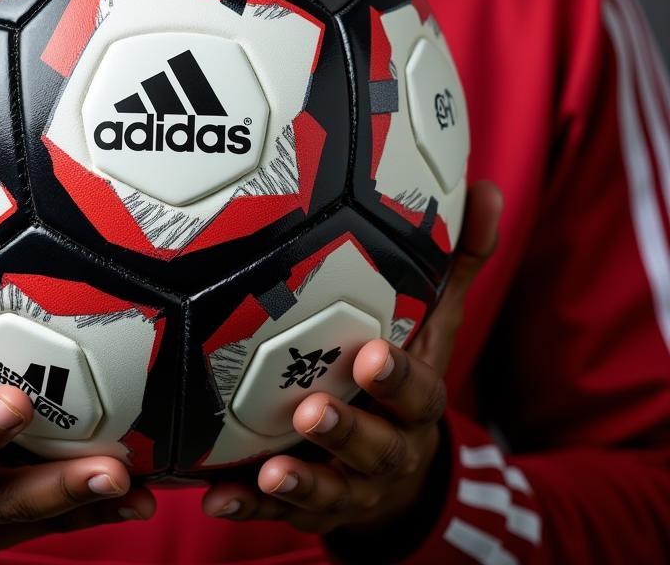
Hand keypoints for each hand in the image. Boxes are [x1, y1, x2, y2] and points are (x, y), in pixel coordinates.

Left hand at [202, 179, 502, 536]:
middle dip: (347, 428)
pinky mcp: (312, 506)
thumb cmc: (409, 381)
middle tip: (313, 408)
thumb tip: (487, 191)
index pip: (418, 390)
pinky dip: (249, 505)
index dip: (398, 376)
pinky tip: (216, 498)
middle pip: (376, 445)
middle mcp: (390, 449)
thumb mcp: (436, 328)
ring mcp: (351, 485)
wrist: (404, 476)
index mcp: (416, 404)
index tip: (372, 353)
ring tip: (269, 468)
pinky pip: (278, 512)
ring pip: (330, 488)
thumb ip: (457, 265)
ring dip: (301, 479)